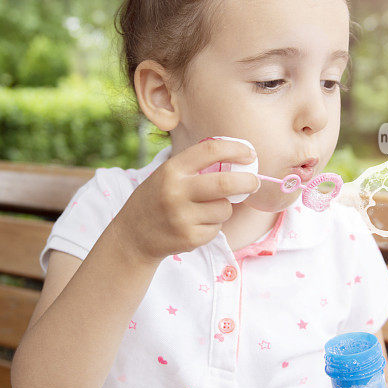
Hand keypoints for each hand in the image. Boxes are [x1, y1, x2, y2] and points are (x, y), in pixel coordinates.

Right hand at [113, 138, 258, 264]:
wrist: (133, 235)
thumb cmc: (157, 199)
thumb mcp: (167, 175)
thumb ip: (195, 167)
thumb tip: (237, 160)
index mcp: (172, 170)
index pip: (211, 150)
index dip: (236, 149)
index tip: (250, 153)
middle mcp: (176, 192)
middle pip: (226, 183)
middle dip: (248, 181)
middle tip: (254, 182)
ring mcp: (182, 217)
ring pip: (224, 209)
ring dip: (224, 208)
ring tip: (205, 210)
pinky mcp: (189, 238)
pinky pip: (217, 228)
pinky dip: (213, 225)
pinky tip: (195, 225)